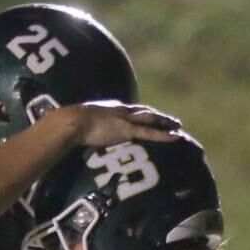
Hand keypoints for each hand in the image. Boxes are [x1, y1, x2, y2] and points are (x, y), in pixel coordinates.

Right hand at [58, 101, 180, 145]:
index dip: (142, 113)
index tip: (150, 116)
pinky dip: (163, 135)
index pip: (131, 110)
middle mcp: (121, 110)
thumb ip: (88, 131)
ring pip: (151, 119)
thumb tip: (84, 141)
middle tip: (172, 120)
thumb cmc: (71, 126)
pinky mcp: (127, 130)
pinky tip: (175, 137)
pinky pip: (150, 133)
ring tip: (178, 126)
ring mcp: (125, 119)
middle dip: (159, 115)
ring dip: (165, 122)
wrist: (72, 122)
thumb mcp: (82, 126)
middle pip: (144, 112)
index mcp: (111, 108)